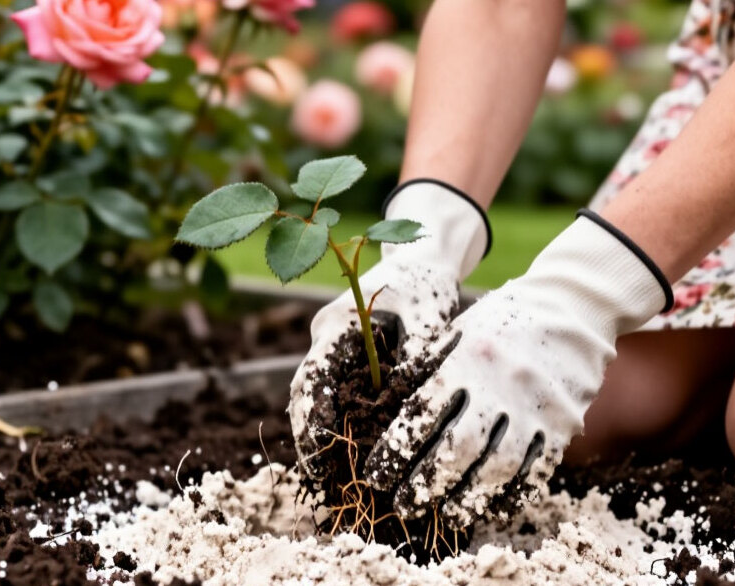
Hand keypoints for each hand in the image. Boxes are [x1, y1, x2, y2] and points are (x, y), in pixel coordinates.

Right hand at [289, 180, 489, 479]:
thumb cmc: (427, 283)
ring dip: (320, 432)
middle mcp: (326, 335)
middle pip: (304, 392)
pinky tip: (351, 450)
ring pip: (315, 395)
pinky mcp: (345, 355)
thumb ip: (417, 358)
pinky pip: (334, 392)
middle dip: (309, 435)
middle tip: (321, 477)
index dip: (311, 418)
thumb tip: (409, 407)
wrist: (423, 257)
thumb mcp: (429, 318)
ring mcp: (332, 345)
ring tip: (332, 474)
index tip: (320, 452)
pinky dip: (338, 420)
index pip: (312, 377)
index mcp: (338, 323)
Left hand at [364, 210, 671, 524]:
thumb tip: (386, 407)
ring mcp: (536, 407)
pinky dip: (511, 493)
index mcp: (468, 359)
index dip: (397, 450)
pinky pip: (537, 469)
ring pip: (498, 467)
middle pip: (459, 448)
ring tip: (446, 514)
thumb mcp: (459, 332)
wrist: (572, 306)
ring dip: (468, 497)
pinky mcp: (564, 423)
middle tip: (404, 505)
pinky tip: (491, 506)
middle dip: (426, 483)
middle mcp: (501, 385)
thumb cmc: (504, 319)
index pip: (423, 414)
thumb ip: (427, 368)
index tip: (378, 474)